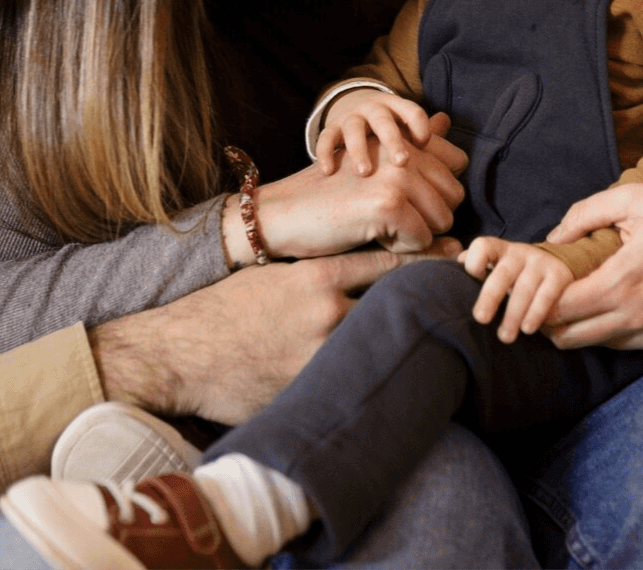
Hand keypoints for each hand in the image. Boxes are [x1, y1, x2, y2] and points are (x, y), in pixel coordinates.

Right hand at [91, 246, 454, 423]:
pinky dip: (374, 376)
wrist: (179, 353)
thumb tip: (356, 265)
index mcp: (317, 275)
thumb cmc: (225, 309)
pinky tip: (398, 378)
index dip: (424, 259)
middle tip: (463, 296)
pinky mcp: (307, 387)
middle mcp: (325, 310)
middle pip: (396, 302)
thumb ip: (317, 269)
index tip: (455, 255)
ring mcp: (318, 352)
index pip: (387, 262)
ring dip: (409, 341)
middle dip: (429, 300)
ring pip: (380, 342)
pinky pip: (352, 379)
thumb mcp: (274, 274)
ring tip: (444, 338)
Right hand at [222, 129, 465, 261]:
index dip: (436, 193)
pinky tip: (370, 235)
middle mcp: (405, 150)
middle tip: (388, 217)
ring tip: (378, 225)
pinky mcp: (388, 204)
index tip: (405, 199)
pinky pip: (422, 240)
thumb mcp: (376, 165)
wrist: (284, 213)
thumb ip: (413, 144)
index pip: (458, 165)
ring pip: (443, 221)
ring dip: (415, 235)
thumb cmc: (332, 195)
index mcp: (404, 138)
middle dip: (429, 217)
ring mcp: (397, 175)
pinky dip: (400, 248)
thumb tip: (445, 119)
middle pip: (455, 197)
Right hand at [316, 89, 443, 175]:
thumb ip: (430, 144)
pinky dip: (327, 153)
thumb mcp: (405, 132)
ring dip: (360, 149)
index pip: (411, 111)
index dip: (419, 123)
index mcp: (397, 108)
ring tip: (366, 172)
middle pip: (384, 121)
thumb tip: (462, 159)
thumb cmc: (385, 135)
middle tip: (403, 163)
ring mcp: (350, 119)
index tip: (425, 142)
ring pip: (354, 130)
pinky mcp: (330, 130)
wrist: (347, 113)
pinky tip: (329, 171)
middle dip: (393, 140)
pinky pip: (327, 139)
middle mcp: (374, 110)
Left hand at [459, 237, 573, 343]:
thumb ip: (476, 265)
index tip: (472, 279)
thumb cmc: (515, 272)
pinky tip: (528, 329)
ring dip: (514, 314)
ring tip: (505, 336)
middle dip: (490, 296)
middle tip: (480, 319)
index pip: (483, 247)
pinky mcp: (559, 275)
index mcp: (500, 249)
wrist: (556, 264)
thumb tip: (455, 264)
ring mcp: (540, 263)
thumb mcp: (497, 265)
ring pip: (524, 288)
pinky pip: (547, 295)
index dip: (474, 262)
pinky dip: (537, 313)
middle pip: (503, 273)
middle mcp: (520, 253)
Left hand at [542, 181, 642, 353]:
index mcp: (623, 281)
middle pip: (572, 337)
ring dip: (586, 327)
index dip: (540, 300)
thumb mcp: (633, 197)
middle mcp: (640, 317)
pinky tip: (622, 304)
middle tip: (547, 300)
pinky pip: (633, 345)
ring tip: (583, 299)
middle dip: (552, 321)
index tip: (536, 287)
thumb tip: (552, 239)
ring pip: (602, 344)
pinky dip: (620, 330)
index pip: (561, 308)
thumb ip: (585, 214)